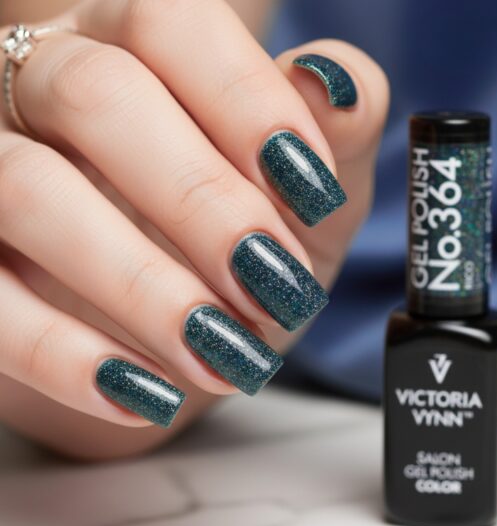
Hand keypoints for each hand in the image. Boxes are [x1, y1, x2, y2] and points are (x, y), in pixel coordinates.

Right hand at [0, 0, 388, 457]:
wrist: (168, 328)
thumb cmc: (239, 245)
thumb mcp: (303, 196)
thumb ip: (332, 137)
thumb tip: (344, 89)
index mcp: (135, 53)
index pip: (170, 21)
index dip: (247, 102)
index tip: (315, 192)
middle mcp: (47, 90)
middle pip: (96, 97)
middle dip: (201, 203)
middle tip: (274, 286)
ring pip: (28, 192)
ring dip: (143, 288)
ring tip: (226, 355)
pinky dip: (65, 357)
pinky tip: (146, 396)